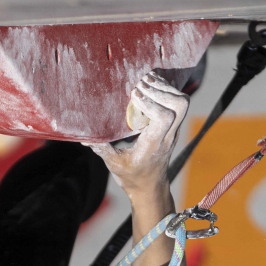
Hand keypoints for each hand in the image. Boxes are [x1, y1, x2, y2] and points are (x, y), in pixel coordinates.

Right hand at [85, 72, 188, 195]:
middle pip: (179, 106)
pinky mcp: (172, 126)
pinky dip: (168, 91)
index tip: (134, 95)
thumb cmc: (132, 176)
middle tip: (142, 83)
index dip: (151, 102)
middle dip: (162, 90)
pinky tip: (153, 84)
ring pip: (182, 103)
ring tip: (147, 79)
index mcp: (154, 143)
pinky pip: (178, 104)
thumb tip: (83, 137)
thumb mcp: (114, 164)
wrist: (149, 186)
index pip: (163, 117)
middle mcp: (168, 134)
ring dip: (166, 88)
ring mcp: (173, 129)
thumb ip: (101, 148)